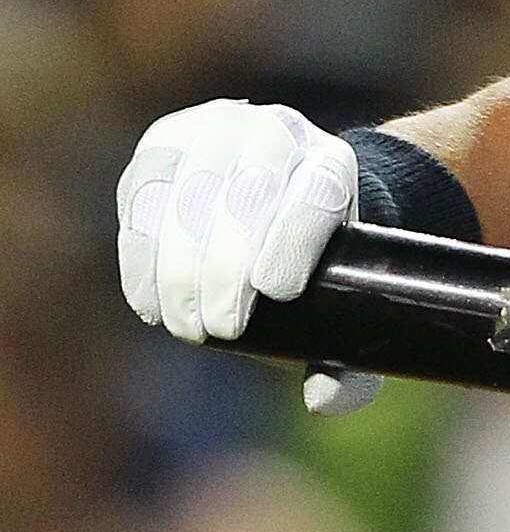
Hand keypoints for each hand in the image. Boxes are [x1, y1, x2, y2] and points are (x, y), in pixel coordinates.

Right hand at [117, 101, 373, 408]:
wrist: (276, 192)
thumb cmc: (311, 263)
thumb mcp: (342, 301)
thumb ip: (345, 359)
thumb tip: (325, 400)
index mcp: (334, 164)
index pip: (319, 192)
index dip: (295, 238)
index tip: (277, 292)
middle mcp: (279, 132)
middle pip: (250, 193)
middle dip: (230, 266)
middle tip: (221, 329)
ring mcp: (216, 130)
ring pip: (191, 192)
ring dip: (182, 264)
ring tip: (185, 324)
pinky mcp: (164, 145)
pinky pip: (143, 195)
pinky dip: (143, 253)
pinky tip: (151, 301)